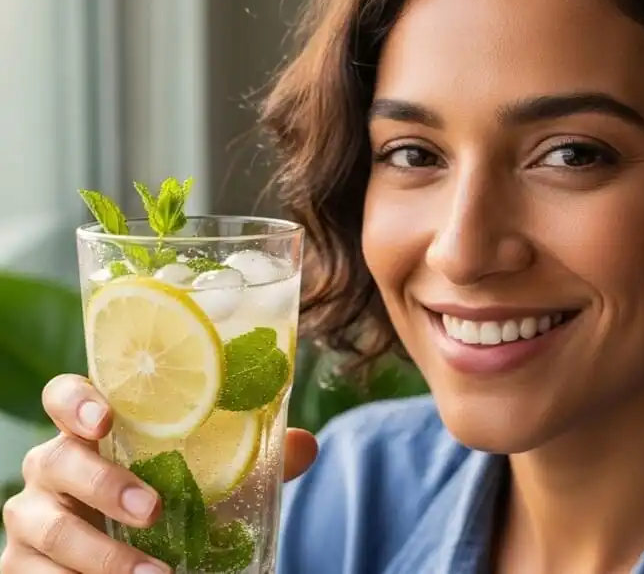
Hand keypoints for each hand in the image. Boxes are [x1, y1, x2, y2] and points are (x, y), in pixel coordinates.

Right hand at [1, 374, 318, 573]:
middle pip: (55, 461)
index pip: (64, 396)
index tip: (107, 418)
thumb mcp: (211, 474)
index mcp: (91, 430)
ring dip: (100, 555)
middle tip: (154, 509)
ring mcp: (31, 516)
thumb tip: (305, 445)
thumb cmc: (170, 494)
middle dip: (103, 485)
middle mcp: (52, 465)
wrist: (135, 552)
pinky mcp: (22, 565)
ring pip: (46, 528)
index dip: (76, 401)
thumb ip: (255, 454)